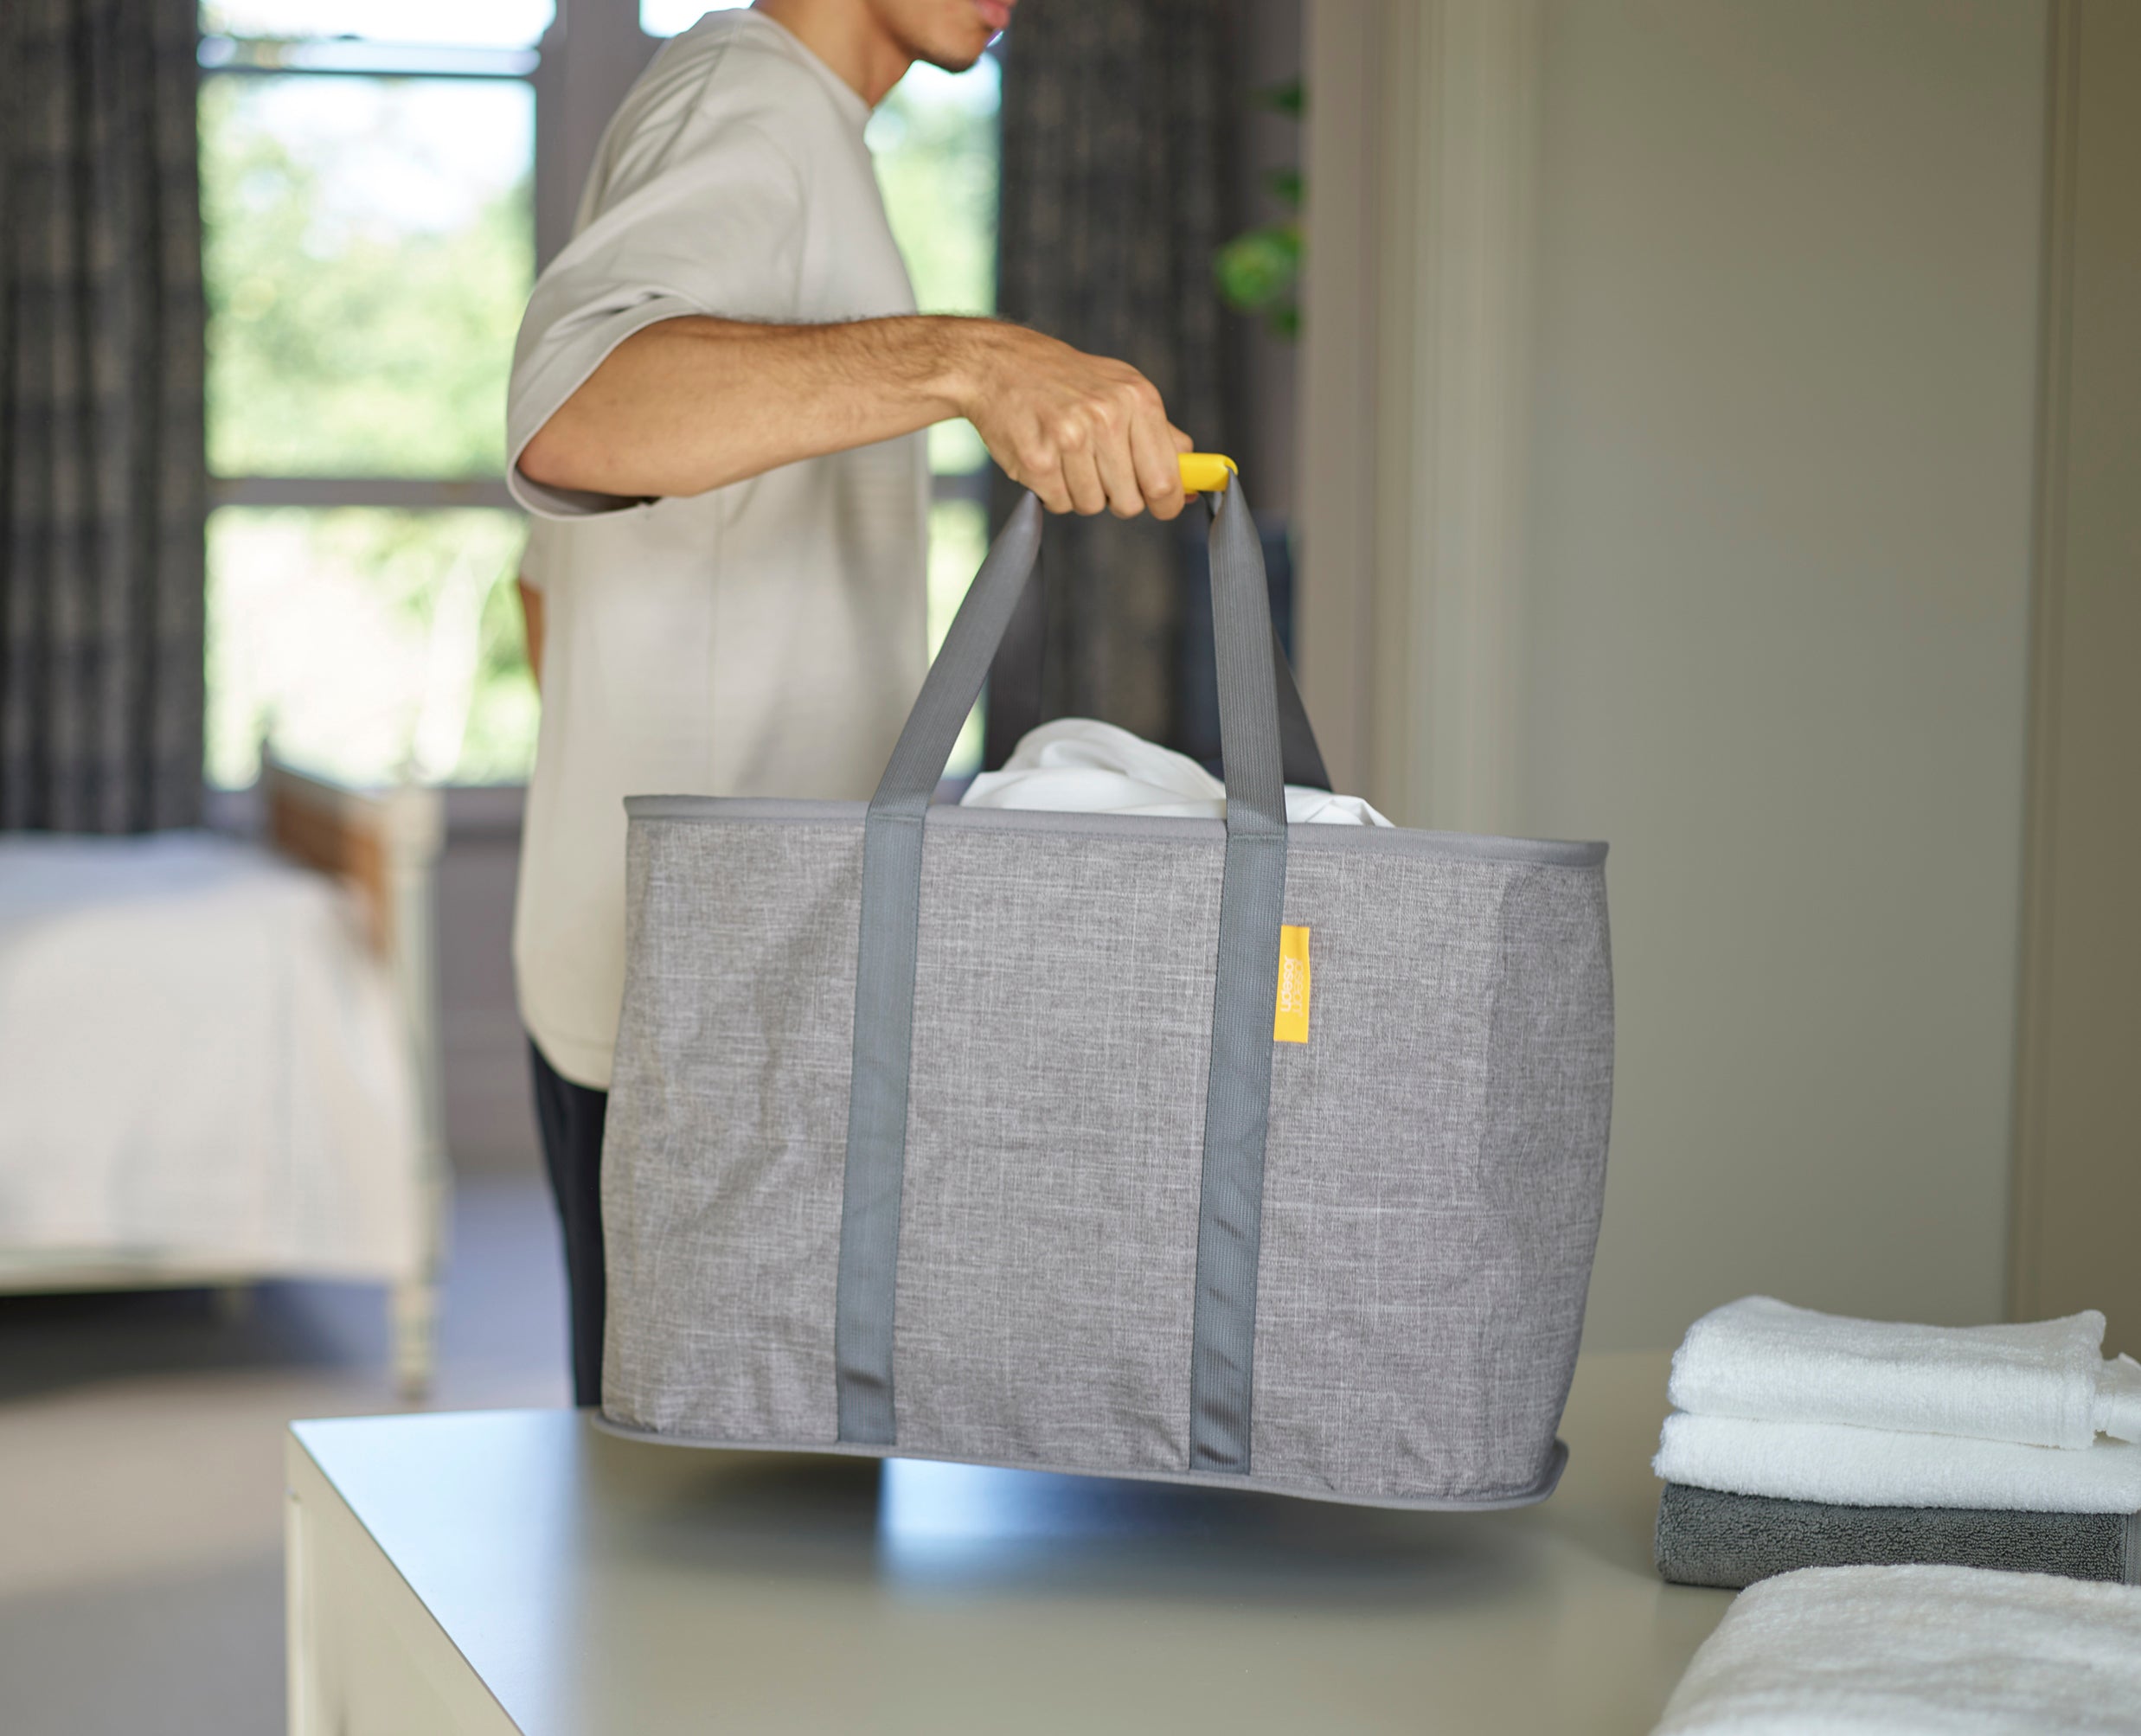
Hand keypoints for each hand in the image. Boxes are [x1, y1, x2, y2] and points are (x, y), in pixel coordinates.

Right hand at [951, 324, 1192, 519]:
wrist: (1000, 364)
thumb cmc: (1067, 380)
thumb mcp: (1123, 388)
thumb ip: (1160, 432)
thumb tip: (1195, 474)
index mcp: (1137, 400)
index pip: (1166, 479)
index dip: (1168, 503)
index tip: (1163, 506)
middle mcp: (1106, 417)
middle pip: (1130, 502)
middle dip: (1118, 497)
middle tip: (1100, 470)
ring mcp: (1069, 439)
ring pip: (1092, 506)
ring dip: (1082, 492)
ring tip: (1068, 457)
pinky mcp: (1037, 460)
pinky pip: (1060, 504)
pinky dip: (1054, 491)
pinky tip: (1047, 458)